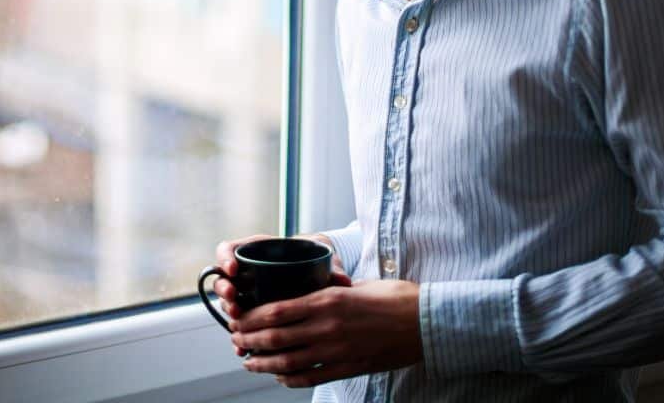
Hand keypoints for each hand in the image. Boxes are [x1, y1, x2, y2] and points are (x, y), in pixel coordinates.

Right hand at [212, 233, 351, 356]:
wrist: (323, 278)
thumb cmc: (317, 261)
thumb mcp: (322, 259)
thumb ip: (330, 267)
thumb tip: (343, 281)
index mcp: (257, 253)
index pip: (229, 250)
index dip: (225, 258)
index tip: (234, 268)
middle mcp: (247, 274)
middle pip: (223, 279)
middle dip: (224, 290)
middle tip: (233, 298)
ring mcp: (248, 295)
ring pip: (228, 303)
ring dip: (229, 312)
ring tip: (236, 320)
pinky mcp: (254, 317)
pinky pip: (242, 327)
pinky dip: (241, 338)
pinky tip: (243, 350)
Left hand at [230, 279, 422, 387]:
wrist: (427, 322)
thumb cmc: (395, 297)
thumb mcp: (356, 284)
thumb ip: (329, 290)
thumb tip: (308, 292)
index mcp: (328, 301)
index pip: (276, 311)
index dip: (250, 318)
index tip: (238, 318)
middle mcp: (328, 327)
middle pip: (274, 339)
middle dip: (248, 341)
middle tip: (235, 341)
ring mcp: (338, 351)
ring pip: (288, 362)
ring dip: (263, 364)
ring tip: (249, 362)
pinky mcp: (349, 368)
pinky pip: (311, 378)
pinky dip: (289, 379)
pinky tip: (279, 376)